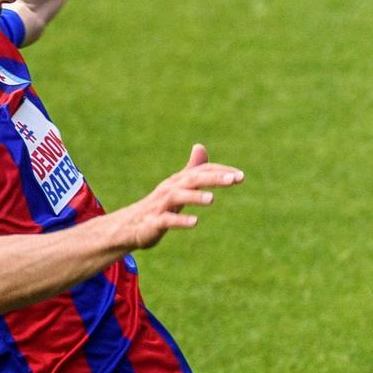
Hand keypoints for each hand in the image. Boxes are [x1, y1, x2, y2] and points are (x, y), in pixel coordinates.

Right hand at [116, 143, 243, 249]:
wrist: (132, 226)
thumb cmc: (160, 205)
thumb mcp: (178, 186)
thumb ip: (192, 169)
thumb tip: (200, 146)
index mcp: (178, 181)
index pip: (202, 171)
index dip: (221, 172)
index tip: (240, 176)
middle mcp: (170, 189)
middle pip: (193, 179)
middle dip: (213, 178)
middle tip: (233, 180)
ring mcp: (161, 205)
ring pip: (178, 197)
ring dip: (195, 197)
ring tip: (212, 199)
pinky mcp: (154, 222)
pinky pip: (167, 220)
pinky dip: (180, 220)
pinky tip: (195, 222)